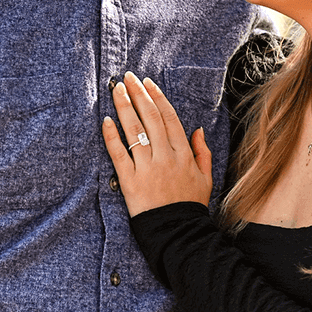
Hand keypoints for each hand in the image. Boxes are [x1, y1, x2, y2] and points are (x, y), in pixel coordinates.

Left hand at [102, 72, 212, 215]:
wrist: (178, 234)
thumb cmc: (190, 206)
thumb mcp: (205, 178)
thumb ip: (202, 152)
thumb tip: (198, 129)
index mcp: (183, 154)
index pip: (169, 118)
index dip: (157, 98)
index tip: (148, 83)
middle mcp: (166, 157)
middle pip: (150, 118)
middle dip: (138, 94)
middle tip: (128, 77)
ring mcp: (147, 169)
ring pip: (134, 131)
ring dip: (124, 107)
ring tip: (116, 89)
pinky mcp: (130, 182)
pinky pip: (118, 155)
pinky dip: (111, 137)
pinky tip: (106, 120)